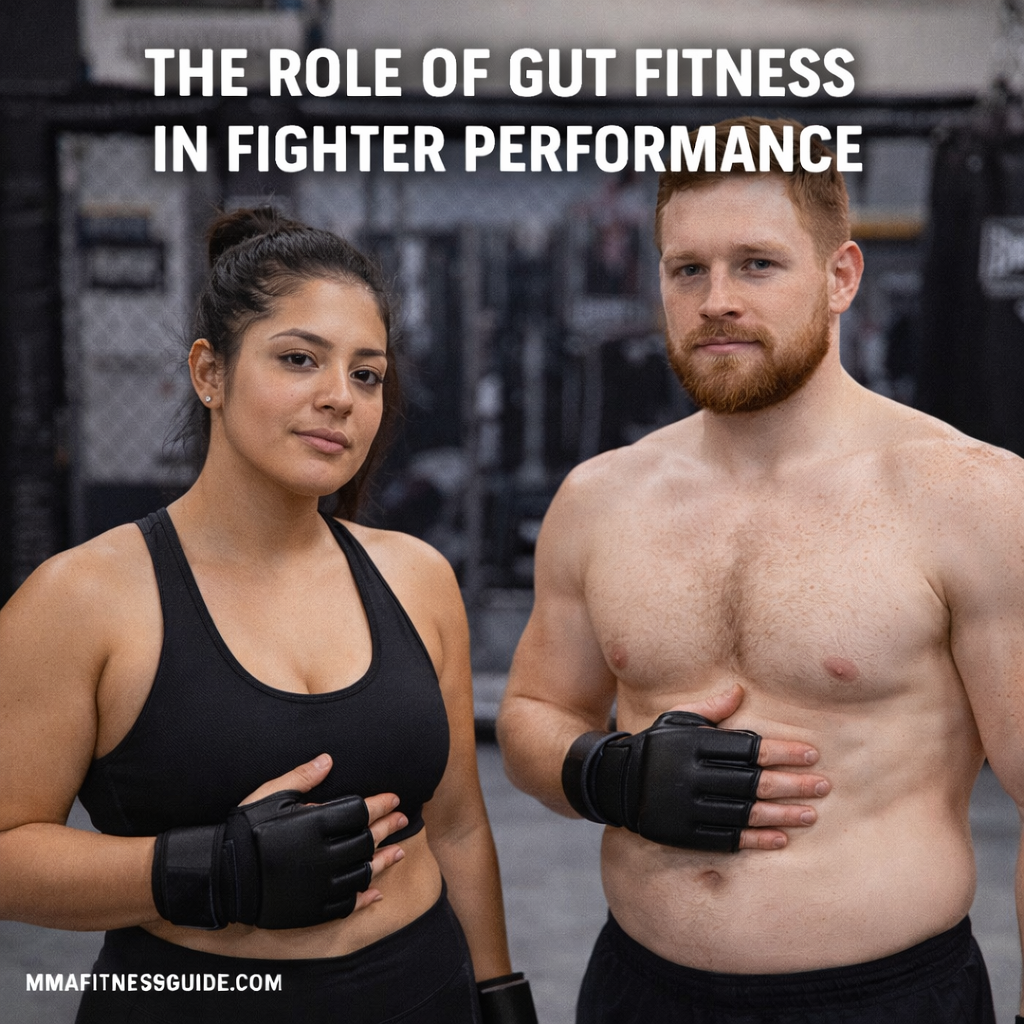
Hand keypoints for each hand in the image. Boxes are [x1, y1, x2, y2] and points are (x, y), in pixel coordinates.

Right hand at [152, 754, 408, 928]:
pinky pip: (346, 904)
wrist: (218, 875)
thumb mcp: (268, 795)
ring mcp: (317, 885)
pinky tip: (377, 891)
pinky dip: (364, 898)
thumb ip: (301, 778)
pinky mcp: (311, 909)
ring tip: (400, 850)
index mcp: (312, 825)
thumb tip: (328, 759)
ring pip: (362, 872)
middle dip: (387, 827)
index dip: (378, 804)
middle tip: (402, 819)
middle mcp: (321, 856)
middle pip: (365, 840)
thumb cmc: (242, 830)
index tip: (393, 799)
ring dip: (384, 860)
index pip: (358, 812)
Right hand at [668, 685, 829, 850]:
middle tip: (824, 786)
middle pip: (754, 781)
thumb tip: (740, 691)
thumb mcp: (676, 719)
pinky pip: (727, 838)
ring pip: (746, 812)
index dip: (783, 752)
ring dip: (782, 814)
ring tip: (811, 814)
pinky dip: (756, 839)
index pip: (749, 748)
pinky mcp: (685, 833)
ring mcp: (689, 806)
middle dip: (793, 784)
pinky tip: (781, 839)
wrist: (615, 783)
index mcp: (694, 744)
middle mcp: (693, 775)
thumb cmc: (655, 746)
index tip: (811, 755)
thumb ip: (710, 708)